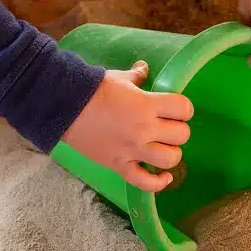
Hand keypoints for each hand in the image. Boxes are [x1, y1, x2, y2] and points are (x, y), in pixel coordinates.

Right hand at [61, 60, 192, 192]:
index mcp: (147, 104)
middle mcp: (145, 129)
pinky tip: (164, 176)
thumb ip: (137, 75)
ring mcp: (134, 150)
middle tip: (167, 125)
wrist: (67, 107)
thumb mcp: (119, 77)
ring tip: (163, 145)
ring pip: (170, 159)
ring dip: (171, 152)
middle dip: (178, 129)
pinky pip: (147, 183)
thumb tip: (144, 68)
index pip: (183, 108)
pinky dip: (159, 183)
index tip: (175, 108)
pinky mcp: (121, 165)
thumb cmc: (95, 89)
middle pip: (181, 135)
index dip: (183, 108)